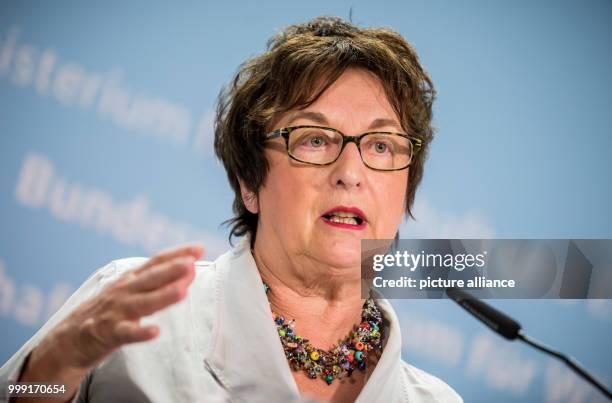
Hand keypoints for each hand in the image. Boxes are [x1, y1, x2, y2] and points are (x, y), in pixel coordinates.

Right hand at [16, 243, 203, 401]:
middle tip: (192, 263)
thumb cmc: (108, 311)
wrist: (68, 339)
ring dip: (162, 296)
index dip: (177, 253)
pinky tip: (155, 332)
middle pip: (150, 278)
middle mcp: (124, 291)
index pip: (156, 261)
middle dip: (171, 270)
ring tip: (182, 291)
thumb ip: (157, 280)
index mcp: (131, 279)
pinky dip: (140, 332)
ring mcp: (115, 312)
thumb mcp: (129, 290)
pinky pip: (126, 333)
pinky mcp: (107, 333)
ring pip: (142, 303)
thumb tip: (191, 268)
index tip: (199, 247)